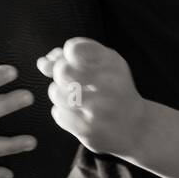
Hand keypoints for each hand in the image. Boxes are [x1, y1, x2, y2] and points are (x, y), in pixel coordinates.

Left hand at [38, 38, 145, 157]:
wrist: (136, 126)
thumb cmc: (114, 91)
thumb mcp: (103, 67)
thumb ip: (73, 59)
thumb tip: (42, 62)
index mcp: (112, 62)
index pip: (73, 49)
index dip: (66, 55)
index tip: (74, 62)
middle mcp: (109, 83)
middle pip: (62, 70)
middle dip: (60, 75)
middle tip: (71, 82)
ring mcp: (99, 108)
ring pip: (56, 93)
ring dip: (59, 95)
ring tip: (74, 99)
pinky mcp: (88, 129)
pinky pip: (57, 113)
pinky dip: (63, 113)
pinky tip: (78, 114)